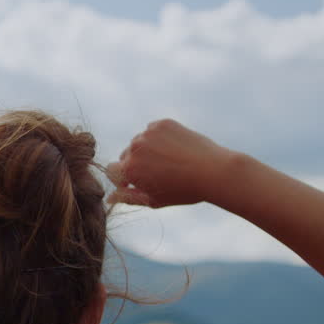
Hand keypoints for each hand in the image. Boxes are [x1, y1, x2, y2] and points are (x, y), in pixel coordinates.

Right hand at [105, 119, 237, 207]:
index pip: (112, 170)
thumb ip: (127, 198)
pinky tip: (174, 150)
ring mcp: (148, 133)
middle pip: (125, 156)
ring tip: (168, 162)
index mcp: (129, 169)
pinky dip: (158, 139)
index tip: (138, 183)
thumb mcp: (153, 200)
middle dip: (135, 164)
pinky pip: (152, 131)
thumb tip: (109, 198)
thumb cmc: (183, 190)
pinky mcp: (162, 123)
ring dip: (147, 150)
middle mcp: (135, 148)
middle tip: (158, 173)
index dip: (123, 178)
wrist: (214, 171)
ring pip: (139, 142)